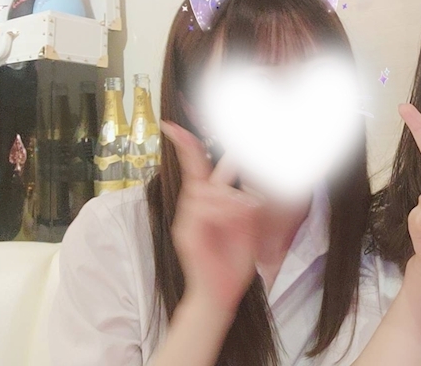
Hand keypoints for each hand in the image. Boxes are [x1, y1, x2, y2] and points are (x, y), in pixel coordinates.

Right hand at [160, 121, 261, 313]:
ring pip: (206, 189)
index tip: (173, 126)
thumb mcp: (247, 226)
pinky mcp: (185, 232)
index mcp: (207, 202)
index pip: (195, 166)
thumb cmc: (233, 261)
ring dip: (230, 198)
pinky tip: (235, 219)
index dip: (186, 144)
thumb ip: (245, 203)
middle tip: (234, 164)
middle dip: (212, 159)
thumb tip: (246, 185)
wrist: (221, 293)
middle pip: (197, 171)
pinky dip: (223, 210)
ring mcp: (186, 218)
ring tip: (246, 213)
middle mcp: (192, 206)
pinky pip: (203, 208)